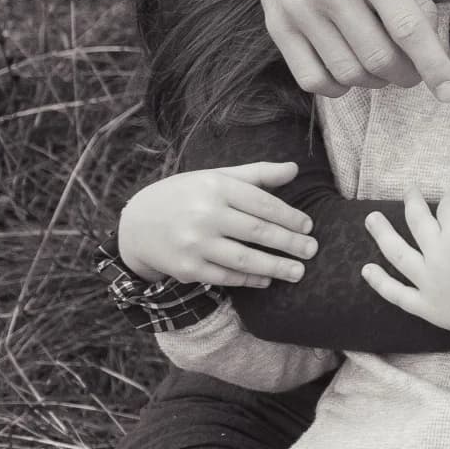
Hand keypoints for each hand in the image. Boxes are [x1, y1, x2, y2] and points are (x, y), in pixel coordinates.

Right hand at [116, 161, 312, 286]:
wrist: (137, 224)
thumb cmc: (187, 196)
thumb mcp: (216, 178)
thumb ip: (257, 174)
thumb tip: (295, 168)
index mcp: (215, 188)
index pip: (262, 203)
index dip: (289, 216)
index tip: (308, 226)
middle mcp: (204, 215)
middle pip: (257, 232)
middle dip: (290, 243)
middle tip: (313, 250)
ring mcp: (194, 244)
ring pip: (243, 259)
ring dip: (275, 267)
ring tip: (299, 272)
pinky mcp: (186, 268)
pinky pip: (225, 277)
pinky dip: (249, 280)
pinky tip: (267, 279)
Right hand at [251, 0, 449, 99]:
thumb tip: (432, 49)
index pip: (408, 29)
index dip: (433, 66)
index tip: (449, 92)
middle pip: (379, 58)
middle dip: (407, 75)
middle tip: (413, 69)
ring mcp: (299, 10)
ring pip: (348, 74)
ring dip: (376, 82)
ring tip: (384, 66)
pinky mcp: (277, 25)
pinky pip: (311, 79)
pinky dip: (339, 87)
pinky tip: (350, 70)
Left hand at [362, 186, 449, 335]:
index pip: (447, 207)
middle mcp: (436, 253)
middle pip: (417, 221)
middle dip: (413, 202)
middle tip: (410, 190)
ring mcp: (427, 280)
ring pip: (398, 253)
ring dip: (381, 234)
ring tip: (370, 219)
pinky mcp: (426, 305)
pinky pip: (397, 294)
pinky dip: (380, 283)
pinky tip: (366, 270)